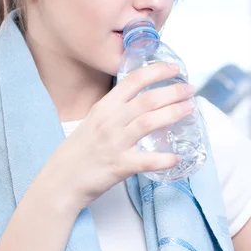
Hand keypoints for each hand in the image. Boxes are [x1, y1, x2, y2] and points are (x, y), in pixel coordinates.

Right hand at [41, 62, 194, 210]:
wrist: (60, 181)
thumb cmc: (79, 152)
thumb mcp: (93, 122)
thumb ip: (115, 111)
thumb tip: (143, 104)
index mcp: (104, 107)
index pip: (133, 81)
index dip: (157, 71)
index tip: (175, 69)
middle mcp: (110, 121)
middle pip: (147, 100)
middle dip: (173, 92)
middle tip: (190, 90)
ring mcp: (114, 143)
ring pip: (149, 122)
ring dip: (173, 114)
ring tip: (190, 109)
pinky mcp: (118, 166)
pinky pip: (146, 160)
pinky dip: (163, 159)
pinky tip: (176, 157)